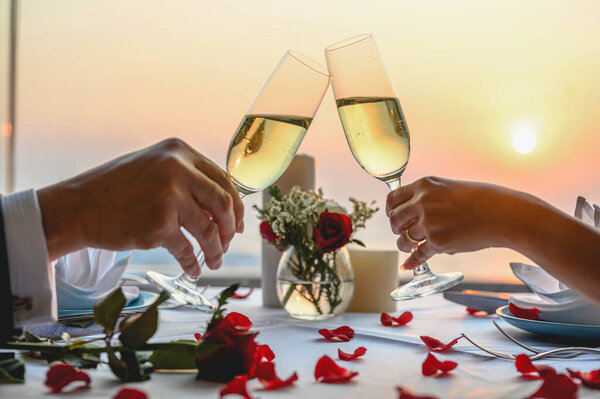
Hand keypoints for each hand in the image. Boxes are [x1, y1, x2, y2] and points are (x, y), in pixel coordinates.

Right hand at [37, 138, 243, 276]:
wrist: (78, 207)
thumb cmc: (116, 190)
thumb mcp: (155, 168)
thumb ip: (187, 179)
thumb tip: (223, 207)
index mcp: (180, 152)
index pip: (223, 180)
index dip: (236, 205)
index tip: (238, 223)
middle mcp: (178, 169)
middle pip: (222, 203)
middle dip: (230, 229)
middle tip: (227, 244)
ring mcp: (169, 196)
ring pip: (208, 230)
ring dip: (215, 250)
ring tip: (214, 261)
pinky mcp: (159, 224)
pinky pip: (186, 249)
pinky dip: (192, 262)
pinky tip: (193, 269)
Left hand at [386, 177, 511, 269]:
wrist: (502, 214)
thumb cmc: (480, 200)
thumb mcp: (447, 188)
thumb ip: (427, 196)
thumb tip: (409, 211)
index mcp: (424, 186)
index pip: (393, 199)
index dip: (390, 210)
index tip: (393, 216)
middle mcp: (423, 203)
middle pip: (394, 220)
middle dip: (396, 229)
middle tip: (401, 232)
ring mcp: (429, 224)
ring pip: (403, 240)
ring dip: (404, 245)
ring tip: (409, 246)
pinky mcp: (438, 243)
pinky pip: (419, 255)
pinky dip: (412, 262)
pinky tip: (407, 265)